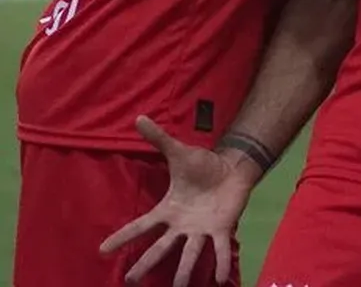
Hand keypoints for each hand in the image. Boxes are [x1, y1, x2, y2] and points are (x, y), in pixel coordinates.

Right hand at [100, 117, 254, 286]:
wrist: (231, 168)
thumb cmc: (202, 165)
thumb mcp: (179, 152)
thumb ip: (159, 139)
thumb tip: (139, 118)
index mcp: (169, 209)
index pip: (141, 225)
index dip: (122, 237)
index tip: (102, 250)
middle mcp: (181, 225)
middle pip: (161, 247)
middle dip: (146, 264)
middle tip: (130, 280)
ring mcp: (201, 229)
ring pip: (190, 254)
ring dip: (185, 272)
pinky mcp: (221, 229)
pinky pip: (220, 249)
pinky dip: (221, 264)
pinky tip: (220, 279)